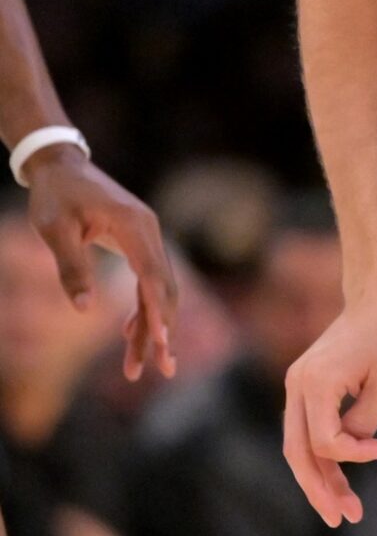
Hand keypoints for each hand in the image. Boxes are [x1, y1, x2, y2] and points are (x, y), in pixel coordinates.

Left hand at [28, 151, 177, 379]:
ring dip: (153, 328)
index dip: (158, 311)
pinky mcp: (140, 245)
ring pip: (159, 291)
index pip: (152, 275)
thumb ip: (70, 266)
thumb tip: (84, 310)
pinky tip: (130, 335)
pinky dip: (144, 310)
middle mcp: (149, 232)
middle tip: (162, 370)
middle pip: (164, 290)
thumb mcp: (53, 228)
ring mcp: (148, 239)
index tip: (163, 342)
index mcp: (133, 225)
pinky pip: (149, 283)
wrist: (61, 165)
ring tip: (142, 367)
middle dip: (163, 331)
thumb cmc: (54, 194)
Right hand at [282, 288, 376, 527]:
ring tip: (344, 510)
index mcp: (316, 382)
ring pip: (298, 446)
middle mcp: (297, 385)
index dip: (353, 455)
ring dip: (320, 479)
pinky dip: (323, 457)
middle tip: (343, 519)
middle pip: (297, 452)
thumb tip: (350, 453)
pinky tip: (341, 482)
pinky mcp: (308, 387)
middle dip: (320, 489)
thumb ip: (365, 422)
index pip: (323, 440)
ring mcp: (298, 385)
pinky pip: (308, 431)